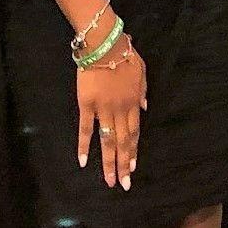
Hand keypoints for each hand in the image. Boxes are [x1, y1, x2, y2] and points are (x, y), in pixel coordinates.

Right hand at [76, 35, 147, 190]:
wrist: (104, 43)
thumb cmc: (124, 53)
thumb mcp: (142, 70)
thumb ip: (144, 91)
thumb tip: (145, 108)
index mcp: (134, 102)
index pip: (135, 132)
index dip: (133, 151)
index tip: (133, 167)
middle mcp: (120, 110)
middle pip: (123, 142)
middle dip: (124, 164)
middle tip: (124, 184)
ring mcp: (103, 109)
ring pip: (107, 141)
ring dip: (109, 162)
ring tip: (109, 181)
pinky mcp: (86, 105)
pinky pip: (85, 129)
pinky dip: (83, 146)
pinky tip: (82, 161)